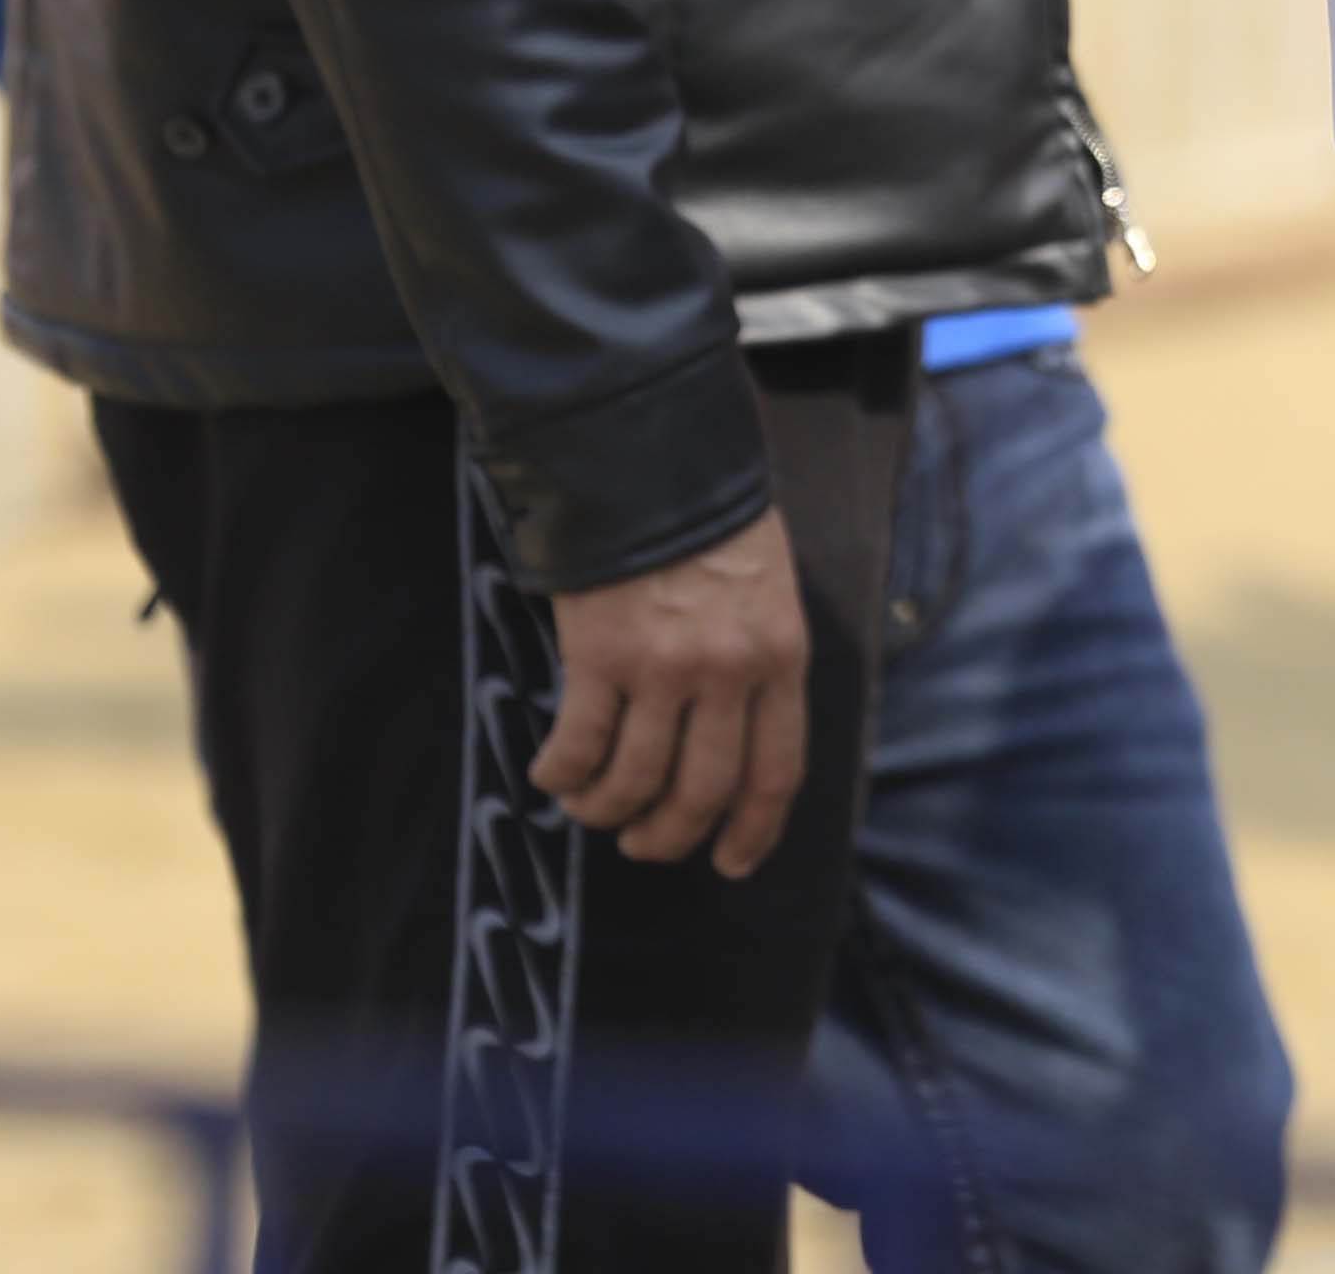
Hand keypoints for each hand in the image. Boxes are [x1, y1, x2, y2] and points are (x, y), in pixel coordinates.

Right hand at [537, 508, 811, 877]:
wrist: (658, 469)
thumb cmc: (717, 531)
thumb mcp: (771, 598)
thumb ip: (762, 669)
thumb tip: (736, 750)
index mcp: (781, 659)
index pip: (776, 771)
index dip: (753, 831)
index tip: (730, 863)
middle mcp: (727, 674)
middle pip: (701, 791)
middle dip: (669, 835)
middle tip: (644, 843)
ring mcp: (662, 669)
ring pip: (635, 780)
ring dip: (608, 810)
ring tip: (594, 809)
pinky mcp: (599, 657)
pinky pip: (579, 746)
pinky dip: (562, 775)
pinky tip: (554, 775)